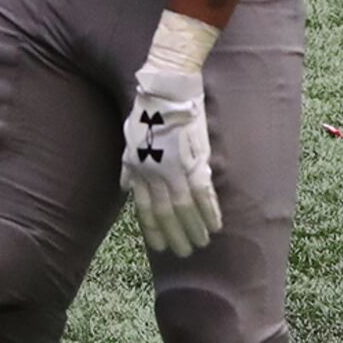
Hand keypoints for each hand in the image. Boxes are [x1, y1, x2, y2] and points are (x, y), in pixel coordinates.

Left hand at [122, 65, 221, 256]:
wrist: (167, 90)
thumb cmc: (148, 109)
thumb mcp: (130, 138)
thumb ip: (130, 165)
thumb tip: (126, 185)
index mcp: (138, 169)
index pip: (145, 208)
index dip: (153, 229)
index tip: (160, 246)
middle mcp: (155, 174)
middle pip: (165, 213)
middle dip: (174, 235)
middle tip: (184, 253)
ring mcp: (175, 168)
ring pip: (184, 208)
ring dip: (193, 229)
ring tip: (201, 244)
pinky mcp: (196, 160)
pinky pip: (203, 193)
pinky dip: (209, 211)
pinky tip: (216, 225)